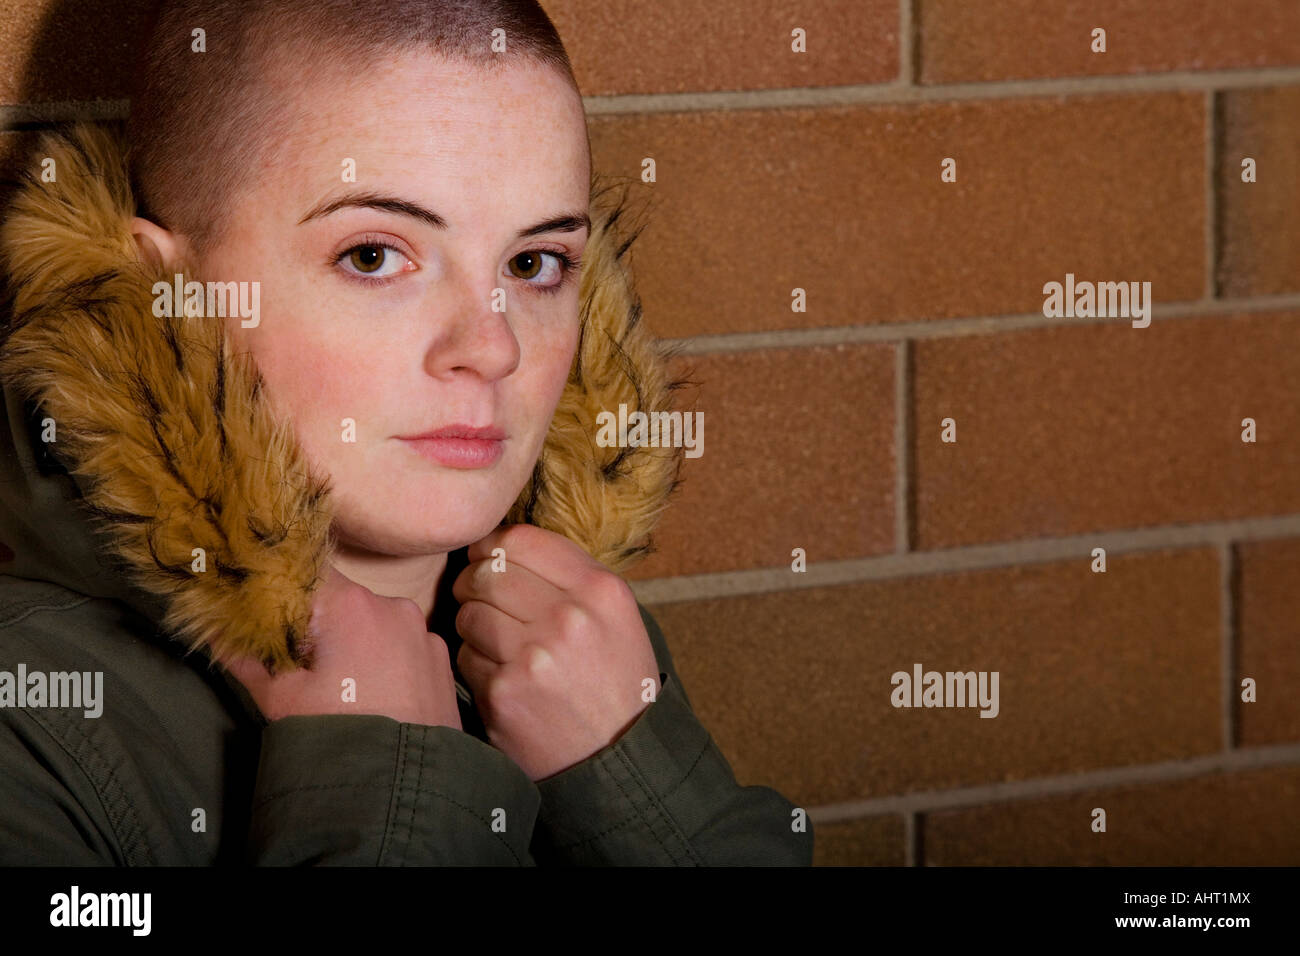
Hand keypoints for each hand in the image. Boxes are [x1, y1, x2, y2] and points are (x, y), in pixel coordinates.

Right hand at [225, 564, 462, 729]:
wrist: (404, 786)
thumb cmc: (337, 734)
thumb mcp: (278, 700)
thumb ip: (244, 657)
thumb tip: (216, 631)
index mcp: (349, 604)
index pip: (306, 572)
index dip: (284, 587)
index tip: (268, 608)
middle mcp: (392, 605)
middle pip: (342, 599)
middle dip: (318, 622)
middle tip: (299, 661)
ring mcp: (423, 632)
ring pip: (374, 623)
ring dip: (354, 642)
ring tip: (341, 687)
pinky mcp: (441, 659)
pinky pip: (403, 646)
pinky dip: (385, 660)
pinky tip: (374, 694)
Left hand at [452, 523, 660, 780]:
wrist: (619, 760)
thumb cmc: (615, 683)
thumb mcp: (617, 618)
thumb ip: (571, 577)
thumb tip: (502, 545)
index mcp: (599, 590)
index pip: (520, 540)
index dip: (492, 547)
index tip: (486, 559)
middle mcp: (569, 617)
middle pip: (487, 573)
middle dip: (474, 585)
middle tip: (480, 602)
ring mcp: (534, 655)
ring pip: (469, 613)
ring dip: (473, 626)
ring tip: (497, 644)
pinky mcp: (503, 692)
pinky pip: (465, 657)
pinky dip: (476, 665)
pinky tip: (502, 678)